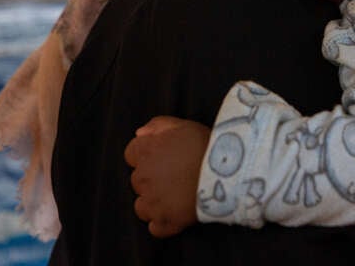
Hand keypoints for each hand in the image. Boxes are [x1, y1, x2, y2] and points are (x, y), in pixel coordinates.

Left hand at [124, 116, 210, 237]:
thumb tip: (139, 134)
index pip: (131, 154)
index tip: (161, 157)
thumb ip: (157, 125)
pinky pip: (155, 228)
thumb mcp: (182, 125)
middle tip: (174, 176)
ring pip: (142, 206)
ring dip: (153, 203)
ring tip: (175, 197)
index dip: (146, 155)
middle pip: (137, 180)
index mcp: (146, 152)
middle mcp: (143, 178)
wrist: (224, 173)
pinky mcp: (165, 221)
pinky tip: (176, 214)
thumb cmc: (204, 145)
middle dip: (151, 179)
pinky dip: (163, 223)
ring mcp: (153, 202)